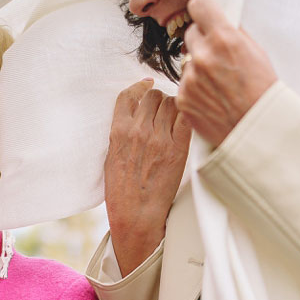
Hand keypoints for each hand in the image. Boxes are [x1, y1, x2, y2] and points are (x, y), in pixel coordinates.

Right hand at [105, 78, 191, 275]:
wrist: (136, 214)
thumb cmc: (121, 191)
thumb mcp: (111, 157)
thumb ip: (121, 134)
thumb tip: (133, 117)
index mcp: (119, 132)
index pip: (129, 96)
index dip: (139, 87)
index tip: (146, 85)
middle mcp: (139, 130)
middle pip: (154, 97)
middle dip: (159, 98)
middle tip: (164, 108)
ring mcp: (160, 139)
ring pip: (171, 104)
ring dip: (174, 106)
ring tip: (175, 116)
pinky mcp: (178, 149)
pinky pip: (186, 118)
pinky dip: (187, 114)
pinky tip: (188, 117)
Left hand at [177, 0, 277, 145]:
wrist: (259, 130)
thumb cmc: (263, 91)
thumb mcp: (257, 52)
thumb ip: (234, 32)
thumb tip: (219, 17)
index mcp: (224, 38)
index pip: (198, 5)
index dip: (204, 10)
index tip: (207, 16)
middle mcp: (203, 56)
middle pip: (191, 33)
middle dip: (203, 40)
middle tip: (219, 56)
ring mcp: (190, 78)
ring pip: (187, 60)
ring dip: (199, 66)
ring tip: (220, 83)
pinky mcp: (182, 98)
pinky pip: (184, 83)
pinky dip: (195, 88)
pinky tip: (213, 97)